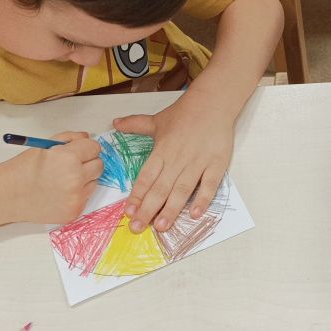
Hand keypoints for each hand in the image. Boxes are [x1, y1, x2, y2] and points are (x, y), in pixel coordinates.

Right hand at [3, 132, 102, 223]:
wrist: (7, 195)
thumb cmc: (24, 169)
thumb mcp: (45, 146)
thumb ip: (70, 138)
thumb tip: (87, 137)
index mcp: (69, 158)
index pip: (94, 147)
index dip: (85, 148)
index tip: (78, 151)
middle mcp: (76, 178)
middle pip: (99, 165)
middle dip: (88, 162)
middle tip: (71, 165)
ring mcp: (76, 197)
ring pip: (94, 182)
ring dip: (84, 180)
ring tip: (62, 180)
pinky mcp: (74, 211)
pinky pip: (85, 198)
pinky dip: (76, 195)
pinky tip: (59, 193)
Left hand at [113, 96, 233, 232]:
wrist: (214, 101)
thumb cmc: (185, 113)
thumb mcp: (157, 119)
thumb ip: (135, 124)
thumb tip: (114, 123)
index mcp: (162, 150)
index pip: (146, 177)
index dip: (137, 195)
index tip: (128, 212)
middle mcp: (178, 158)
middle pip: (161, 188)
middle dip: (148, 209)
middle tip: (138, 228)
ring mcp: (198, 162)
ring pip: (182, 189)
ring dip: (172, 209)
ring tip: (162, 226)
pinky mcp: (217, 163)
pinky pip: (209, 185)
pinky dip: (203, 199)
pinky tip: (195, 214)